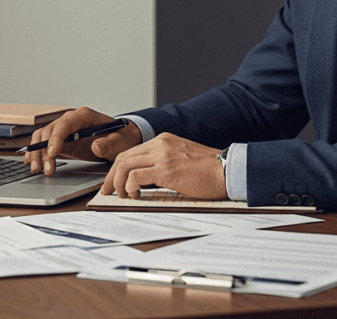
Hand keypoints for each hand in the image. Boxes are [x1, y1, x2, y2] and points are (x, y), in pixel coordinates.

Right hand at [23, 106, 141, 175]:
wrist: (120, 139)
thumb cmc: (121, 137)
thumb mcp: (119, 141)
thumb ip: (109, 144)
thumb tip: (96, 146)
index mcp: (84, 116)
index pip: (65, 124)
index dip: (56, 138)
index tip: (52, 153)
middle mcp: (70, 120)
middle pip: (49, 131)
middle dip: (43, 150)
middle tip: (44, 168)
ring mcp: (64, 130)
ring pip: (42, 137)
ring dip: (36, 152)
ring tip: (37, 169)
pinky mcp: (60, 140)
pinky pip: (43, 144)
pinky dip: (36, 152)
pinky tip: (32, 163)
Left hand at [100, 133, 227, 200]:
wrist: (227, 170)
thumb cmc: (210, 170)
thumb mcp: (183, 159)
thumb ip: (164, 163)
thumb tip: (146, 180)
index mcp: (164, 140)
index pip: (131, 151)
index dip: (117, 168)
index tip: (113, 182)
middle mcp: (161, 143)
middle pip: (123, 157)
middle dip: (111, 176)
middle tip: (108, 191)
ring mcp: (162, 155)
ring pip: (124, 165)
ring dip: (118, 183)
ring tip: (123, 196)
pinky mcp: (166, 169)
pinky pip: (134, 177)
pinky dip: (129, 187)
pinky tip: (135, 196)